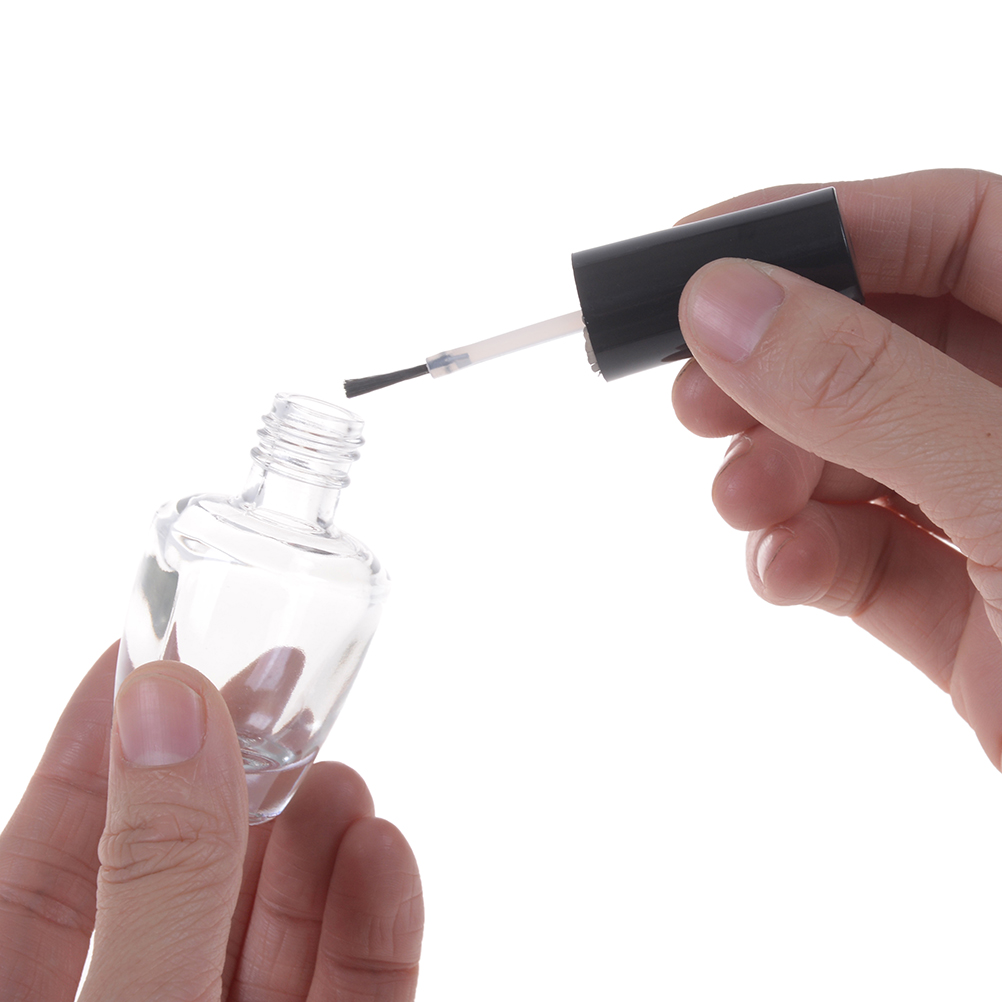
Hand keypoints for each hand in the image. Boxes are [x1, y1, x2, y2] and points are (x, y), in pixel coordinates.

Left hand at [0, 644, 422, 1000]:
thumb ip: (158, 879)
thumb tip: (170, 708)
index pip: (41, 875)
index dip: (89, 759)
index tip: (143, 660)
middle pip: (175, 890)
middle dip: (232, 790)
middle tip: (277, 698)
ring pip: (267, 939)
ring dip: (312, 847)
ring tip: (337, 774)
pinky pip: (348, 1001)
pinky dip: (370, 924)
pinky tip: (379, 851)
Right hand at [673, 168, 1001, 765]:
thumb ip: (871, 390)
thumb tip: (724, 305)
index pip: (949, 229)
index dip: (822, 227)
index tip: (699, 259)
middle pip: (875, 343)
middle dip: (775, 370)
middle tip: (692, 393)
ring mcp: (989, 506)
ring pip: (848, 450)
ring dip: (775, 471)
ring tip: (743, 501)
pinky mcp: (954, 596)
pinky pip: (853, 549)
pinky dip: (800, 554)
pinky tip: (784, 570)